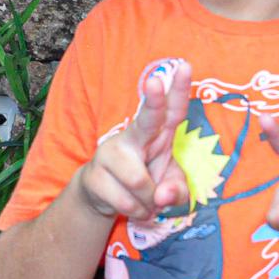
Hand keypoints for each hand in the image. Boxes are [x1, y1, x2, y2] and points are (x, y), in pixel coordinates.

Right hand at [78, 59, 191, 220]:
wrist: (102, 197)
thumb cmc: (145, 183)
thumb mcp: (169, 188)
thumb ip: (177, 191)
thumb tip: (162, 196)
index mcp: (157, 134)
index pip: (172, 110)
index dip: (179, 90)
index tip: (184, 66)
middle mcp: (133, 137)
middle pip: (146, 119)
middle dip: (153, 101)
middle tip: (155, 81)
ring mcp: (110, 154)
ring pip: (140, 183)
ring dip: (148, 203)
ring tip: (145, 201)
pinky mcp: (94, 176)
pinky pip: (126, 202)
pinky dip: (135, 212)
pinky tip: (130, 206)